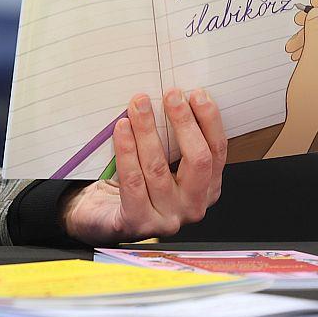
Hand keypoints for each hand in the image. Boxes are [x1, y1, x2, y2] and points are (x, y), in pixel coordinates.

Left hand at [60, 87, 225, 244]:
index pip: (216, 153)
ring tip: (138, 105)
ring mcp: (167, 218)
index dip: (209, 122)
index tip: (196, 94)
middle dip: (184, 123)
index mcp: (206, 190)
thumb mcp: (160, 160)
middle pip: (198, 161)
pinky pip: (133, 181)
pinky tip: (122, 128)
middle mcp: (192, 207)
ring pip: (158, 167)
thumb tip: (172, 98)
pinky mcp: (138, 222)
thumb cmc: (132, 184)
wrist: (101, 217)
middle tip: (171, 95)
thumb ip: (171, 140)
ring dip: (148, 130)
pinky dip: (126, 150)